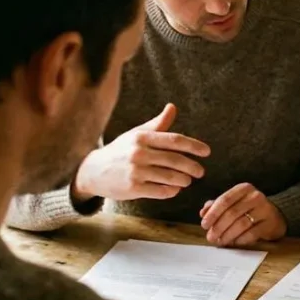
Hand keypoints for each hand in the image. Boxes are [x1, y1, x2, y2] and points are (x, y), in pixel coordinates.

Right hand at [70, 103, 209, 202]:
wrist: (93, 171)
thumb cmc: (120, 151)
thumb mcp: (136, 134)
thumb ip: (158, 124)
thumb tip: (172, 107)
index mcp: (142, 137)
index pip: (174, 140)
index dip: (194, 146)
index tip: (206, 152)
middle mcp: (139, 153)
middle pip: (175, 160)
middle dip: (192, 167)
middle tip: (201, 172)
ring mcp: (136, 171)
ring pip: (170, 177)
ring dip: (184, 180)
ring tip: (188, 180)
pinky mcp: (133, 188)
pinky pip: (160, 191)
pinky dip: (172, 191)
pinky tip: (175, 189)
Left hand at [198, 183, 287, 246]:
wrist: (275, 216)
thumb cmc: (250, 209)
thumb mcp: (234, 203)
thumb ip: (217, 206)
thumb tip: (203, 212)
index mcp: (244, 189)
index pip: (225, 200)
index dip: (213, 213)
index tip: (204, 225)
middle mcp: (255, 196)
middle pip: (232, 213)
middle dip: (218, 227)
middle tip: (210, 237)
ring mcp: (265, 209)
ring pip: (241, 224)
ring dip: (228, 235)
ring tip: (220, 242)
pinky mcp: (271, 223)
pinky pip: (252, 233)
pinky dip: (240, 239)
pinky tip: (234, 243)